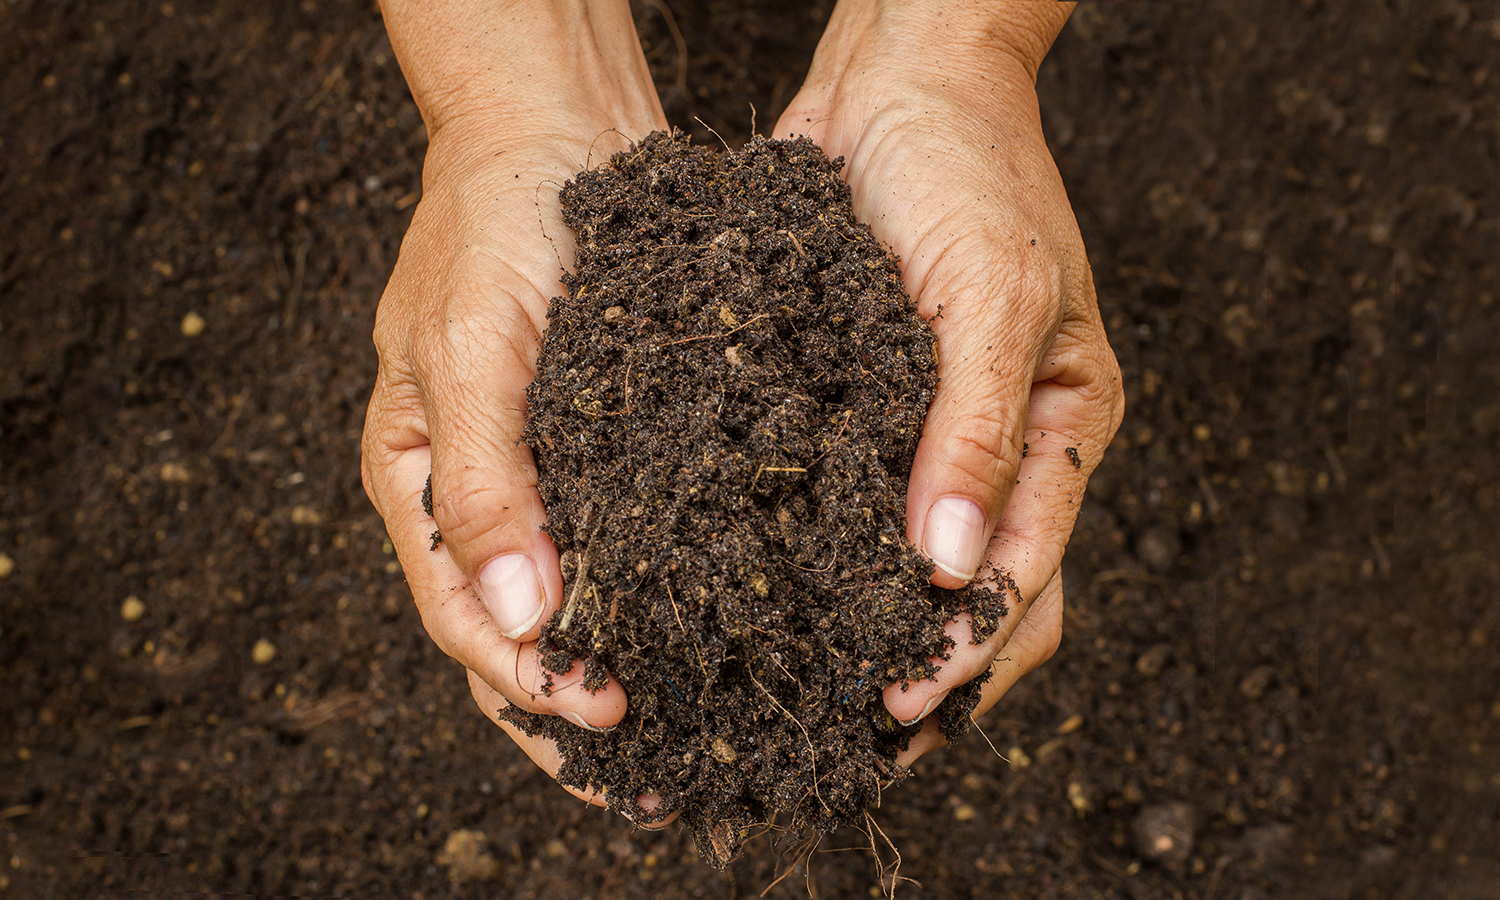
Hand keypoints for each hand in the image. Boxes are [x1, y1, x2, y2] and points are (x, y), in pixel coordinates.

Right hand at [362, 0, 669, 817]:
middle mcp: (477, 496)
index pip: (463, 619)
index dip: (531, 683)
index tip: (608, 720)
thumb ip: (483, 488)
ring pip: (576, 605)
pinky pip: (626, 544)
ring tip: (688, 741)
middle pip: (516, 638)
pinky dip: (659, 598)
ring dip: (622, 673)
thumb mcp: (471, 349)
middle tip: (650, 785)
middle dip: (574, 716)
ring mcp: (540, 475)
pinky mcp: (603, 448)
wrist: (552, 126)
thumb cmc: (492, 224)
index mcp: (415, 483)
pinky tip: (714, 634)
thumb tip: (522, 624)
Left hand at [773, 0, 1122, 761]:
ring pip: (906, 569)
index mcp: (1065, 427)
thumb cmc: (971, 169)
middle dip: (923, 675)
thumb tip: (958, 567)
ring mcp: (930, 432)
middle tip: (841, 741)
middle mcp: (1001, 446)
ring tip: (795, 701)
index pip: (1030, 574)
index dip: (968, 653)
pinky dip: (815, 560)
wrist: (903, 78)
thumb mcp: (995, 293)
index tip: (896, 713)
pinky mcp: (861, 407)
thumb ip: (981, 430)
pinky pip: (843, 504)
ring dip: (865, 635)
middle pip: (979, 598)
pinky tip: (758, 600)